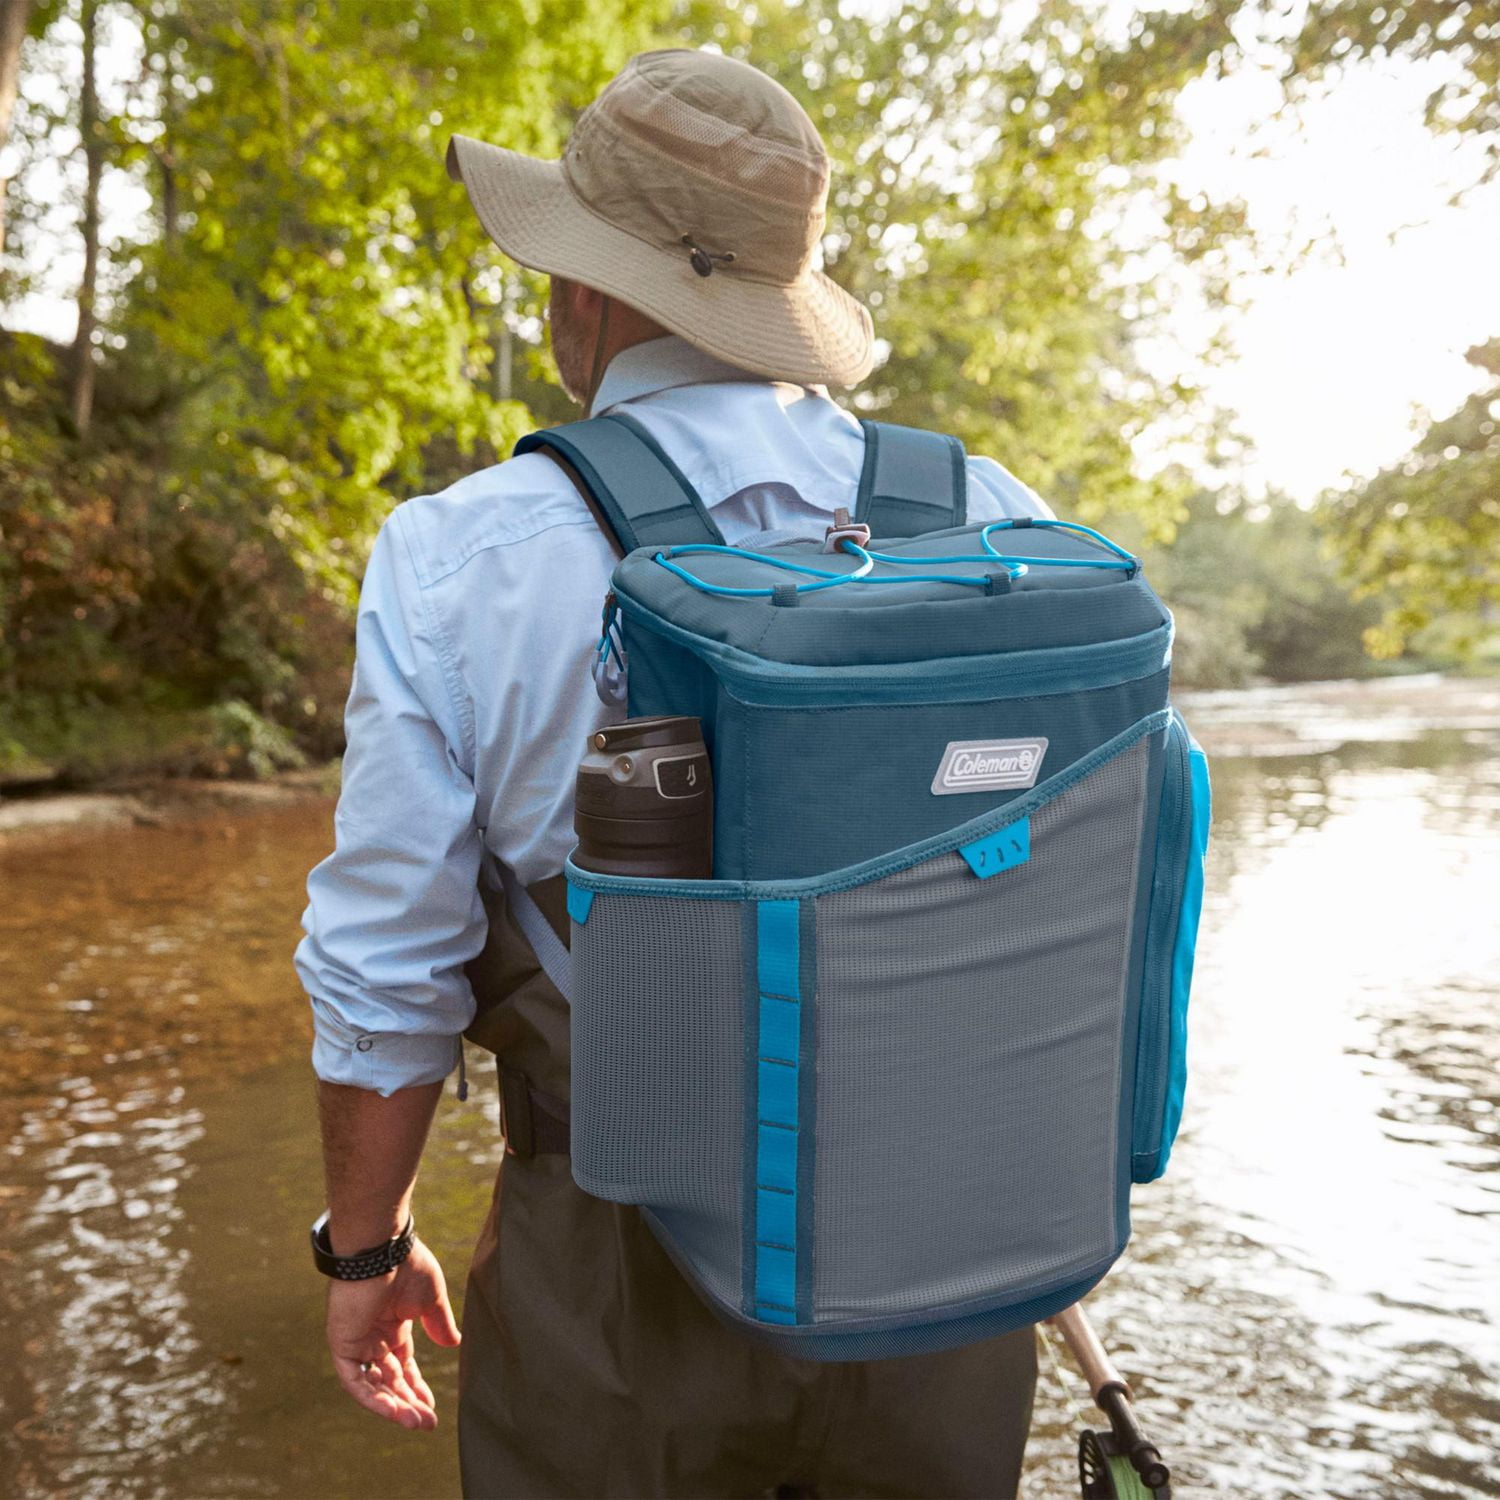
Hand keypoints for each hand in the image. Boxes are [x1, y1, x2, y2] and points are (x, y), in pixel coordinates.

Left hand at [326, 1238, 460, 1429]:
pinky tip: (394, 1411)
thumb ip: (439, 1323)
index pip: (403, 1366)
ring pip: (374, 1386)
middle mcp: (374, 1337)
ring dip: (394, 1406)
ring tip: (417, 1422)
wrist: (382, 1251)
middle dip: (409, 1403)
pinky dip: (374, 1398)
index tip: (431, 1408)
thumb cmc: (408, 1267)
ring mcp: (358, 1342)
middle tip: (427, 1423)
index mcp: (394, 1325)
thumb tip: (454, 1344)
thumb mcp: (432, 1299)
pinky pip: (356, 1381)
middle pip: (390, 1381)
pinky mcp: (343, 1345)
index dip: (416, 1388)